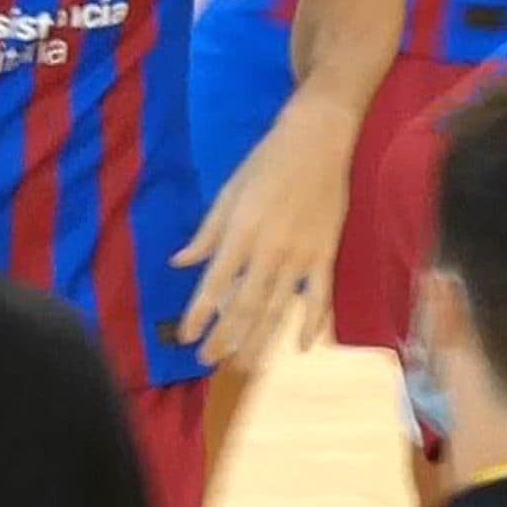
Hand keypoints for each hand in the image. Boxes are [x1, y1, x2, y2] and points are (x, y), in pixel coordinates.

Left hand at [171, 96, 357, 368]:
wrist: (318, 141)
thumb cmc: (266, 162)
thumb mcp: (228, 193)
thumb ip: (207, 233)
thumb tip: (180, 263)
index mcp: (241, 233)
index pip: (215, 285)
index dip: (199, 315)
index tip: (186, 338)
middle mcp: (270, 250)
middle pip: (245, 305)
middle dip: (226, 337)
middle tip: (210, 361)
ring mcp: (301, 255)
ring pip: (278, 308)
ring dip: (261, 340)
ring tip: (246, 365)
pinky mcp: (326, 254)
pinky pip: (320, 296)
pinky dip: (313, 323)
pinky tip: (304, 347)